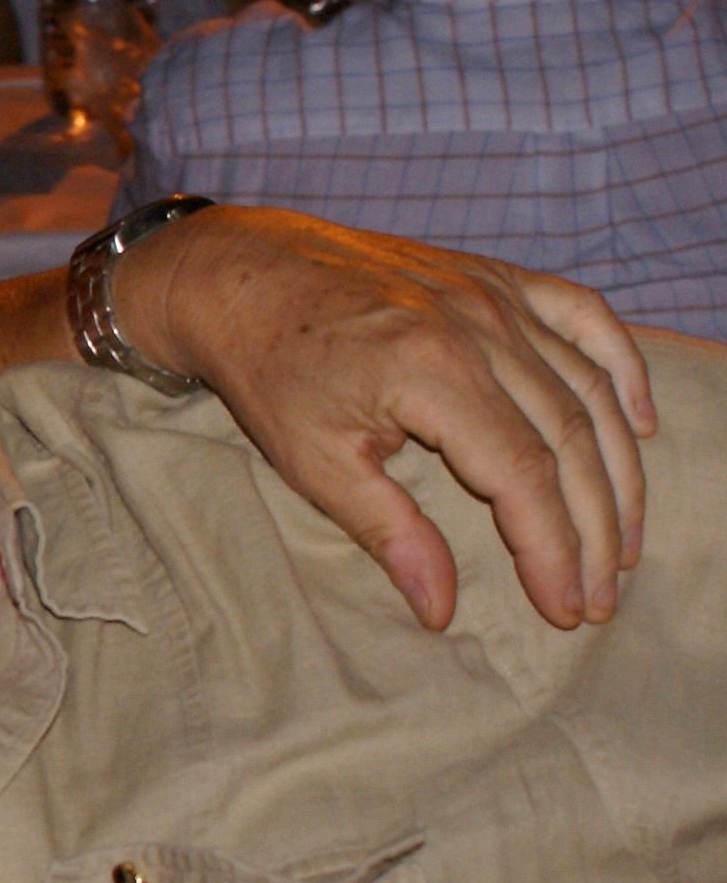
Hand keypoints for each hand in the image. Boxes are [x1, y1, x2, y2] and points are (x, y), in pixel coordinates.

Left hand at [116, 207, 652, 632]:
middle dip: (595, 527)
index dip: (555, 548)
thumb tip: (440, 608)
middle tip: (602, 594)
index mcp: (432, 370)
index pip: (524, 475)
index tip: (567, 607)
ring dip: (619, 469)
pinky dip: (624, 367)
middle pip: (570, 438)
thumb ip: (387, 530)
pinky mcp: (494, 276)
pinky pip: (584, 315)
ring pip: (588, 388)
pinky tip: (642, 425)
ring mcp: (493, 294)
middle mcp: (478, 325)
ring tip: (626, 540)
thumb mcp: (311, 459)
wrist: (241, 274)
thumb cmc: (269, 369)